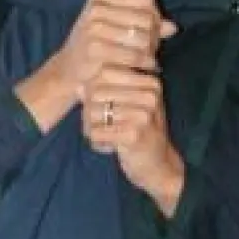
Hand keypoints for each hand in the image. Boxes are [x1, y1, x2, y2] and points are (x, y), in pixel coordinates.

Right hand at [15, 0, 175, 133]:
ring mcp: (94, 28)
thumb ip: (144, 23)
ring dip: (151, 52)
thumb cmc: (95, 47)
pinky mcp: (97, 49)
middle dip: (155, 37)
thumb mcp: (115, 27)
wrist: (68, 71)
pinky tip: (143, 70)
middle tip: (152, 51)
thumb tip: (173, 27)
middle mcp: (96, 8)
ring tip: (147, 60)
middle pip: (147, 18)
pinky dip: (144, 64)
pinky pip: (135, 56)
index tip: (155, 32)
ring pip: (144, 37)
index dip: (157, 16)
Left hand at [82, 66, 184, 217]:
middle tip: (95, 125)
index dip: (91, 88)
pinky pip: (96, 133)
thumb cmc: (141, 134)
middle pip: (96, 92)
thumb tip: (78, 88)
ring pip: (93, 113)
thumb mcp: (129, 107)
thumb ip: (105, 94)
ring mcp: (143, 115)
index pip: (105, 72)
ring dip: (90, 128)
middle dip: (88, 111)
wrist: (160, 166)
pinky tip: (108, 147)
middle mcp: (149, 95)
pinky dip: (97, 142)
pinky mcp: (134, 135)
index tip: (98, 105)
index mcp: (150, 83)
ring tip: (103, 137)